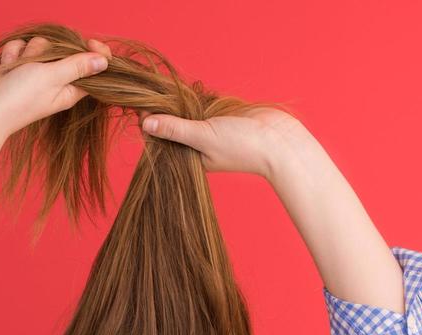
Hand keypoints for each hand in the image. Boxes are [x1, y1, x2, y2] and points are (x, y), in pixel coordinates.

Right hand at [0, 36, 113, 142]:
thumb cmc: (19, 99)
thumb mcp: (53, 78)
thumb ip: (78, 66)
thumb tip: (104, 61)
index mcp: (70, 89)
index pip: (91, 67)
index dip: (94, 52)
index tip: (91, 42)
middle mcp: (54, 81)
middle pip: (64, 49)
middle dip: (50, 48)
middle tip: (41, 62)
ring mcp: (34, 74)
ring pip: (39, 44)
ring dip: (28, 52)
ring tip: (18, 69)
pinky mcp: (16, 68)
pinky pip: (20, 47)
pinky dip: (13, 54)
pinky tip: (7, 68)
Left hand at [137, 106, 306, 180]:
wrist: (279, 140)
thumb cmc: (243, 146)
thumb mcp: (203, 136)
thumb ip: (176, 129)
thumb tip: (146, 124)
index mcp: (190, 158)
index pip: (164, 140)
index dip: (152, 123)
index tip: (142, 106)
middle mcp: (198, 145)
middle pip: (173, 124)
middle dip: (165, 109)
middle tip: (154, 93)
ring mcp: (210, 129)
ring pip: (186, 112)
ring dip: (181, 100)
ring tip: (171, 90)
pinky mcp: (221, 116)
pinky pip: (202, 103)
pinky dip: (198, 96)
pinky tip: (193, 89)